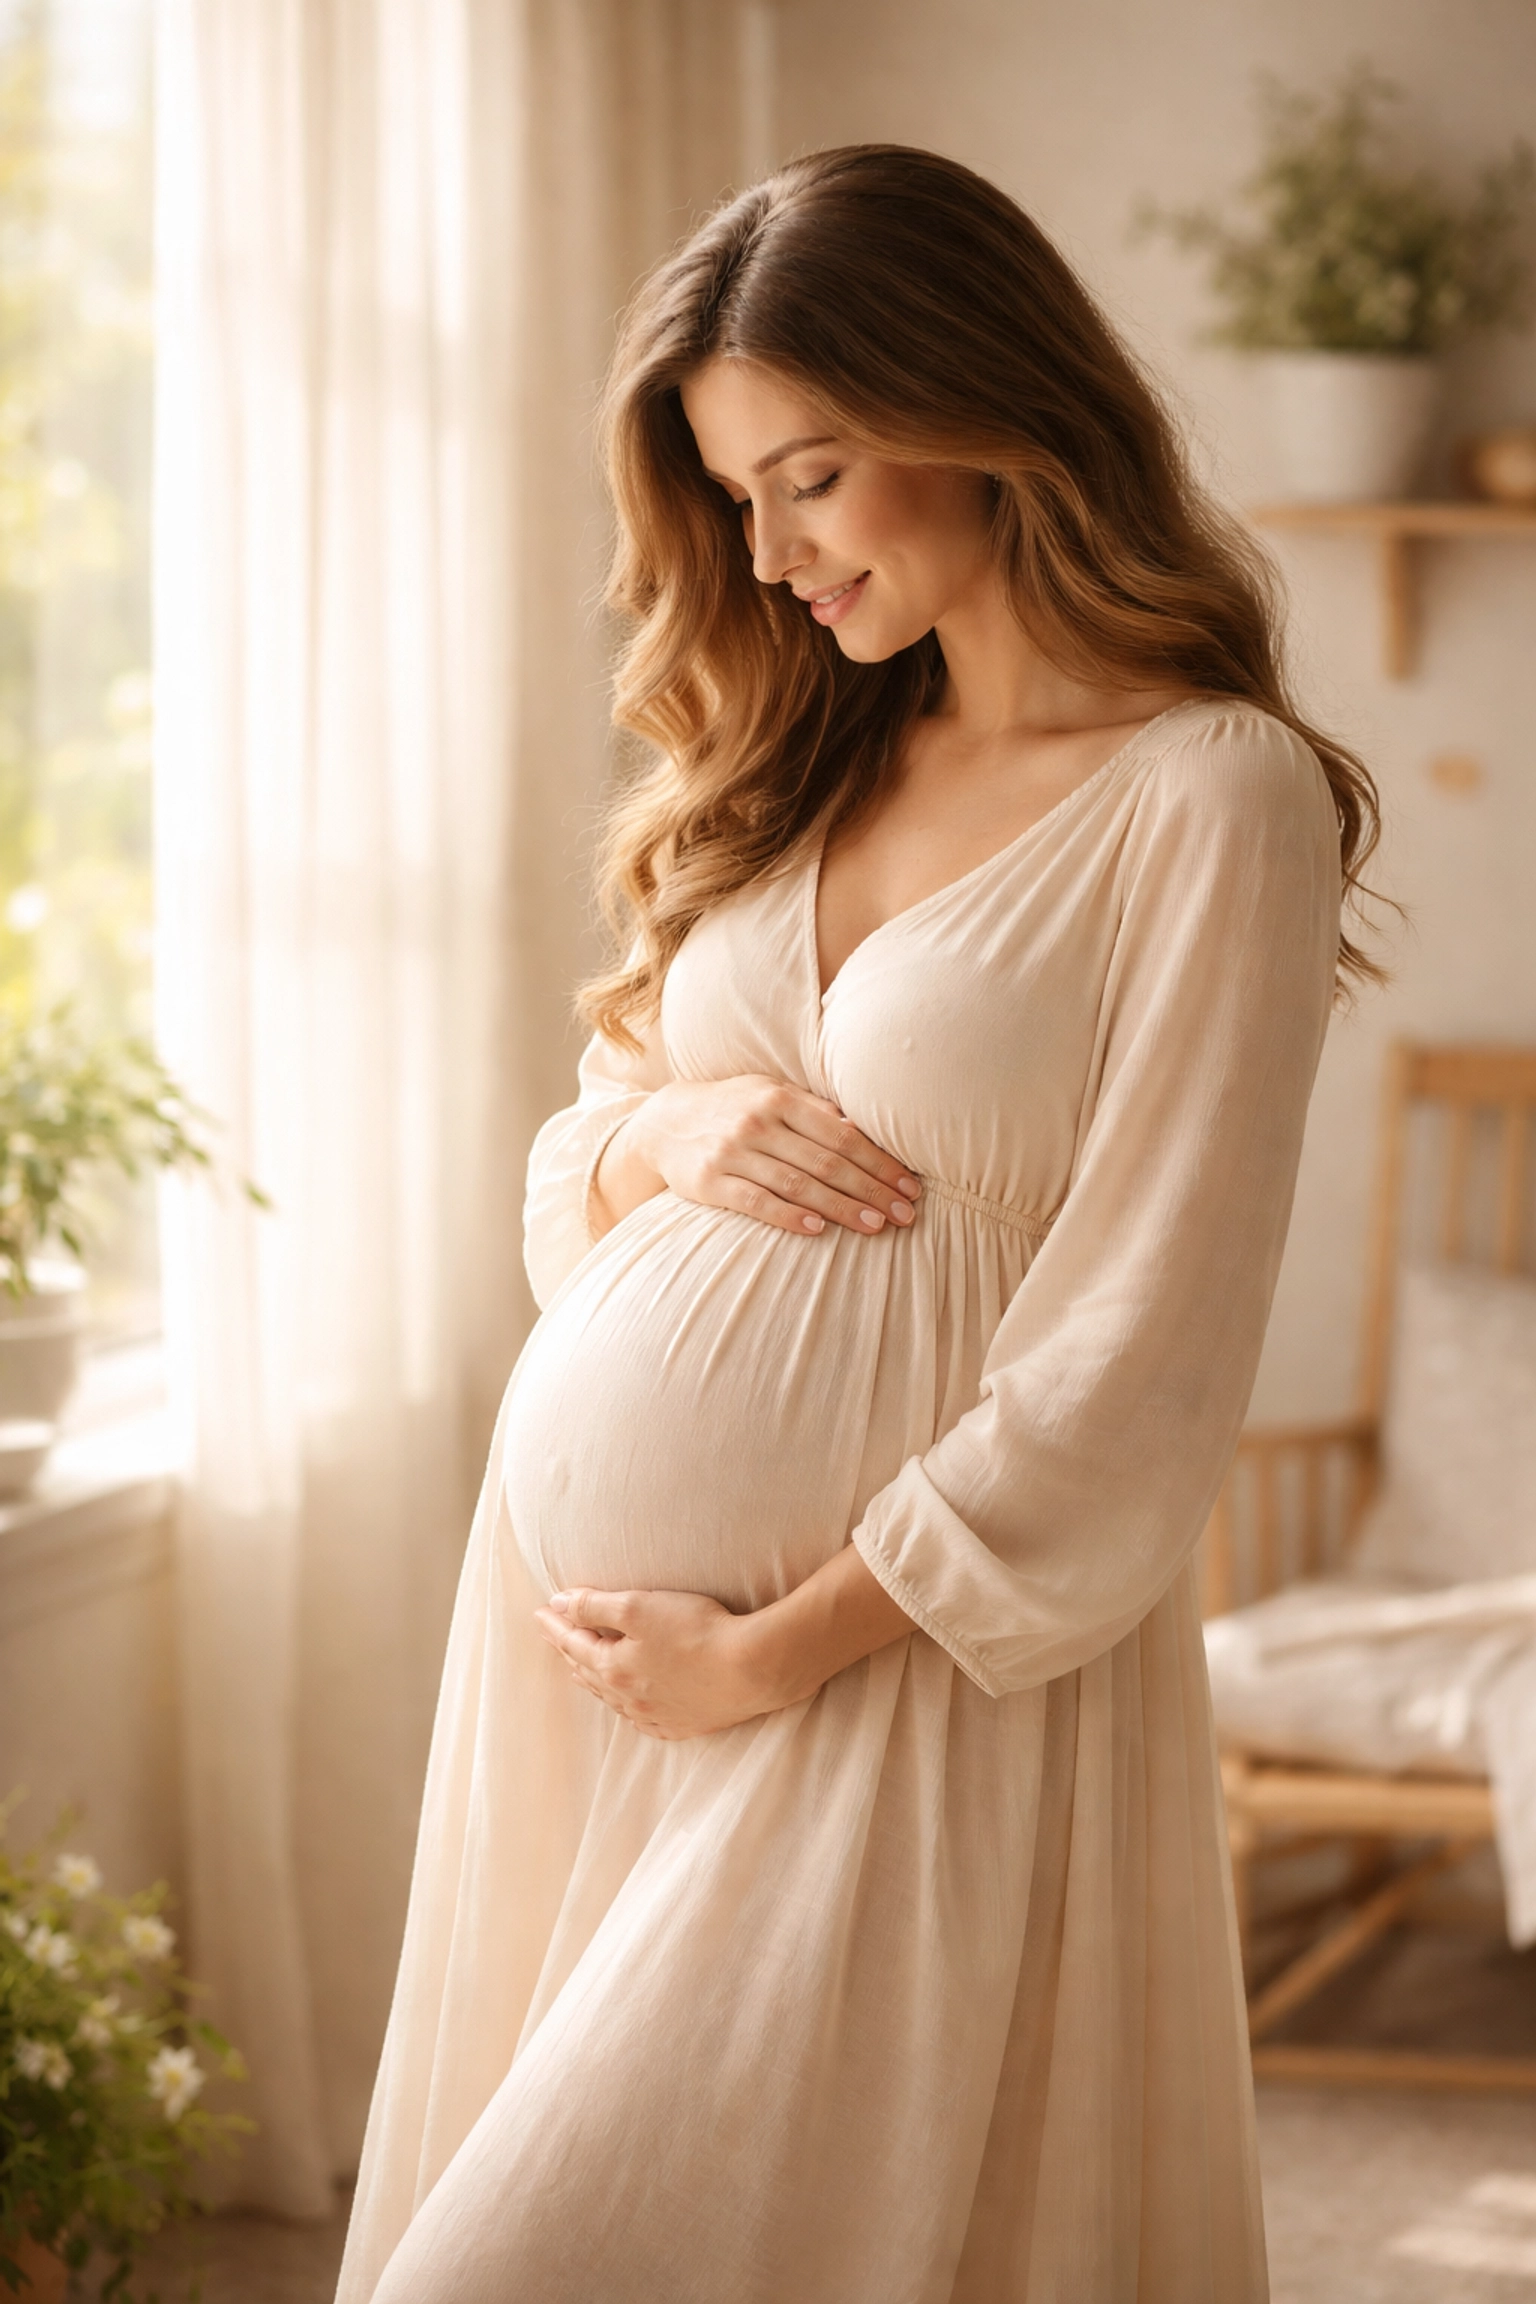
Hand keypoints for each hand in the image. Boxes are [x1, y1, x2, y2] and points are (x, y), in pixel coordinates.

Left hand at [533, 1548, 915, 1739]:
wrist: (754, 1668)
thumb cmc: (698, 1630)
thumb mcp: (640, 1606)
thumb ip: (595, 1606)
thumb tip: (560, 1604)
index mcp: (613, 1668)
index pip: (573, 1643)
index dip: (555, 1625)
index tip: (539, 1612)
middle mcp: (629, 1698)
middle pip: (589, 1672)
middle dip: (569, 1650)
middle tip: (556, 1636)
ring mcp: (657, 1715)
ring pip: (613, 1697)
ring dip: (594, 1678)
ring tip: (582, 1668)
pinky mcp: (685, 1724)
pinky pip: (643, 1718)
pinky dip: (627, 1706)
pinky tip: (629, 1705)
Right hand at [594, 1075, 920, 1238]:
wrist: (664, 1123)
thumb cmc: (733, 1109)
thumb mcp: (769, 1094)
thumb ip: (813, 1109)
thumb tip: (864, 1128)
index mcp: (780, 1098)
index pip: (843, 1135)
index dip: (881, 1162)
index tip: (909, 1186)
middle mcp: (758, 1122)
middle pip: (827, 1162)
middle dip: (872, 1190)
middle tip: (905, 1214)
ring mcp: (733, 1152)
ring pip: (798, 1184)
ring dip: (842, 1208)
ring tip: (875, 1226)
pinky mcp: (712, 1182)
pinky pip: (757, 1202)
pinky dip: (788, 1216)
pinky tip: (817, 1230)